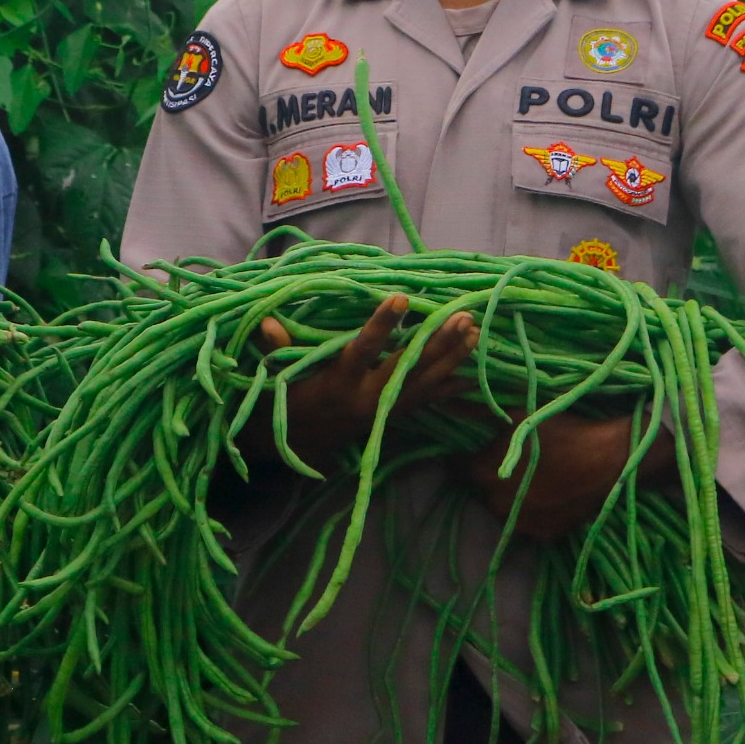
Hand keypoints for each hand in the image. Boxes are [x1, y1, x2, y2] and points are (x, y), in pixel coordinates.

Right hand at [254, 295, 477, 469]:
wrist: (299, 445)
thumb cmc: (288, 399)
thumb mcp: (278, 375)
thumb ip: (276, 347)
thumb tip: (267, 321)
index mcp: (339, 384)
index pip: (362, 349)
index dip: (381, 325)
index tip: (400, 298)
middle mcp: (367, 399)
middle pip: (408, 368)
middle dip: (436, 343)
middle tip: (462, 316)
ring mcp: (385, 410)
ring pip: (425, 383)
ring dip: (452, 358)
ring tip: (475, 332)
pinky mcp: (396, 416)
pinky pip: (429, 400)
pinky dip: (453, 386)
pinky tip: (477, 373)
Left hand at [453, 409, 674, 543]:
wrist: (608, 459)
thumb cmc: (561, 430)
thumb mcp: (519, 416)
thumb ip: (480, 414)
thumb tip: (450, 407)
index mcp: (483, 473)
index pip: (457, 468)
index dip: (463, 458)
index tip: (473, 449)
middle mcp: (495, 503)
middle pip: (481, 489)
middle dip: (489, 476)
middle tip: (512, 460)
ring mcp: (520, 523)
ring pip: (504, 508)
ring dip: (510, 495)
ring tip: (533, 477)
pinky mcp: (542, 535)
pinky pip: (528, 522)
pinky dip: (533, 510)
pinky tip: (549, 493)